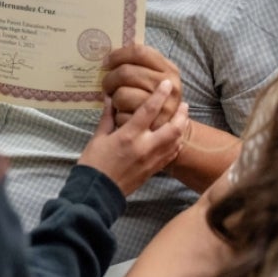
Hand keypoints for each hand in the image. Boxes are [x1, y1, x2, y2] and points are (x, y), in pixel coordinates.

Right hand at [77, 82, 188, 196]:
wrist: (97, 192)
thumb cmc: (94, 163)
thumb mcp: (98, 137)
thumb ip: (107, 117)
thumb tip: (110, 98)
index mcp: (129, 136)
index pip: (149, 110)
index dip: (160, 95)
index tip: (168, 84)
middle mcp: (145, 147)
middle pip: (173, 128)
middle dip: (181, 114)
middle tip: (183, 104)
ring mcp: (152, 160)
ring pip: (176, 142)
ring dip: (182, 128)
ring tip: (182, 118)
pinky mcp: (154, 170)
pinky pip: (171, 155)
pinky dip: (176, 144)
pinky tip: (175, 138)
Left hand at [102, 44, 181, 128]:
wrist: (174, 131)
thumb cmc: (157, 100)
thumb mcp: (156, 79)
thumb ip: (140, 66)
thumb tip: (110, 57)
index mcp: (169, 69)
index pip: (139, 52)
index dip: (118, 55)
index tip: (106, 62)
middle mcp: (169, 85)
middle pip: (126, 72)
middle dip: (109, 79)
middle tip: (106, 86)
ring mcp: (162, 106)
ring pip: (121, 95)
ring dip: (114, 100)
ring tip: (118, 102)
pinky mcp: (151, 126)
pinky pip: (120, 116)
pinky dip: (117, 118)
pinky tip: (124, 116)